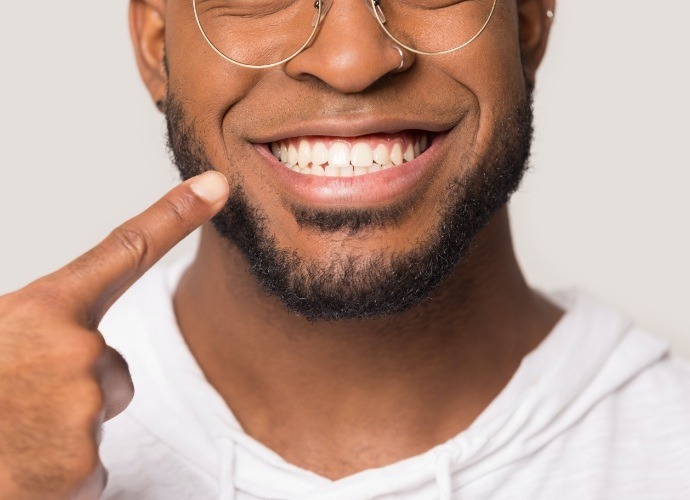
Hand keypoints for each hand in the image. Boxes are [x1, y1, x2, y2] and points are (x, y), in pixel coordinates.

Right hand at [0, 171, 228, 498]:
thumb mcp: (2, 335)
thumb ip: (42, 326)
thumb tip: (83, 341)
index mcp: (43, 309)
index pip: (125, 250)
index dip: (176, 215)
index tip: (217, 185)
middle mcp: (73, 350)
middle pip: (113, 370)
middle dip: (75, 392)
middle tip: (17, 406)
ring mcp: (80, 408)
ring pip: (100, 415)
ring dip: (64, 433)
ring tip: (14, 438)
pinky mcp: (80, 467)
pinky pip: (91, 468)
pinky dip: (58, 475)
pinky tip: (22, 469)